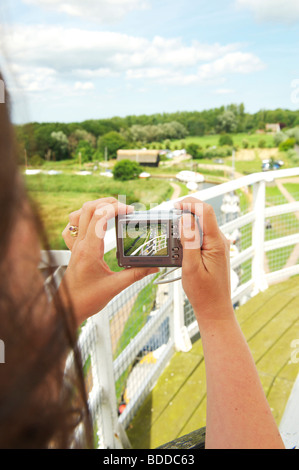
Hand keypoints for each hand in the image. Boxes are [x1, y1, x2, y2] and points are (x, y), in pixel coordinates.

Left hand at [61, 197, 157, 325]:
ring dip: (94, 207)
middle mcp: (79, 244)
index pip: (99, 217)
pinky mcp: (73, 250)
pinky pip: (71, 227)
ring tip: (110, 210)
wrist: (68, 309)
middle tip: (124, 208)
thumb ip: (135, 275)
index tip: (130, 211)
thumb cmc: (86, 300)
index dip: (115, 208)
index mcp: (89, 250)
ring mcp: (74, 245)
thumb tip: (153, 267)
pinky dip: (82, 219)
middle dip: (107, 202)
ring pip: (78, 214)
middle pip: (88, 209)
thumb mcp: (115, 287)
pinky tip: (92, 223)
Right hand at [175, 197, 232, 323]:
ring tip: (172, 229)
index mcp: (216, 242)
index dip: (190, 203)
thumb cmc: (203, 292)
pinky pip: (202, 234)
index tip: (174, 206)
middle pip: (204, 214)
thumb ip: (188, 241)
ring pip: (202, 224)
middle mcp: (220, 241)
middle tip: (168, 217)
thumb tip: (184, 219)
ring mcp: (218, 245)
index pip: (206, 211)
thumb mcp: (191, 266)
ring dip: (187, 222)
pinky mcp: (214, 250)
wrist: (214, 309)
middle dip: (186, 211)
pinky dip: (190, 233)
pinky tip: (180, 241)